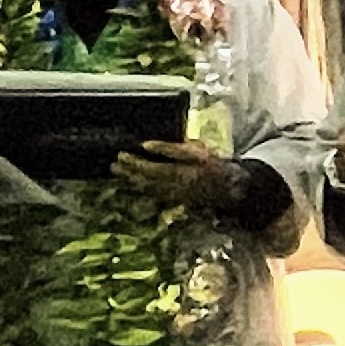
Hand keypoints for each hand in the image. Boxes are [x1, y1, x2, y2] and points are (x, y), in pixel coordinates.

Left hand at [111, 139, 246, 211]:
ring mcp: (171, 195)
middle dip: (126, 173)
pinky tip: (136, 187)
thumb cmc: (214, 164)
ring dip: (130, 182)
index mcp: (173, 171)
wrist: (231, 187)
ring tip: (119, 176)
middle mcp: (168, 186)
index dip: (131, 162)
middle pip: (141, 179)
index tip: (120, 155)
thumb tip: (146, 145)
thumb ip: (169, 148)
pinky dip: (141, 190)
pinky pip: (152, 195)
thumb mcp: (195, 150)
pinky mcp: (175, 200)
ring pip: (145, 188)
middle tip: (113, 166)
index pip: (145, 167)